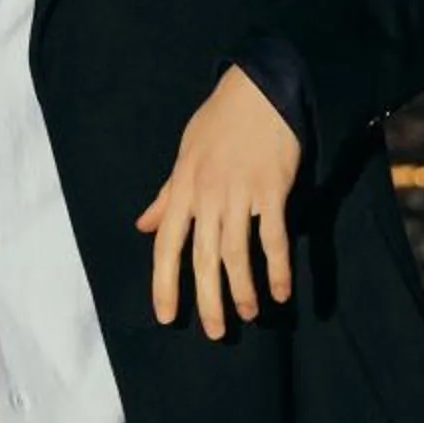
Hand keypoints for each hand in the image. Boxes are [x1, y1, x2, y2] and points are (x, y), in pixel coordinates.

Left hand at [137, 66, 300, 339]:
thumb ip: (166, 196)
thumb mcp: (184, 155)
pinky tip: (281, 292)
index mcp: (182, 189)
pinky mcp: (271, 189)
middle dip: (207, 300)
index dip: (164, 284)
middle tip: (217, 332)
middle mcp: (206, 195)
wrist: (259, 90)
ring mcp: (239, 193)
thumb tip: (143, 225)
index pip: (166, 246)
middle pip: (201, 258)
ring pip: (235, 253)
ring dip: (243, 289)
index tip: (166, 317)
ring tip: (250, 315)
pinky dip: (277, 268)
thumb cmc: (219, 123)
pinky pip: (272, 237)